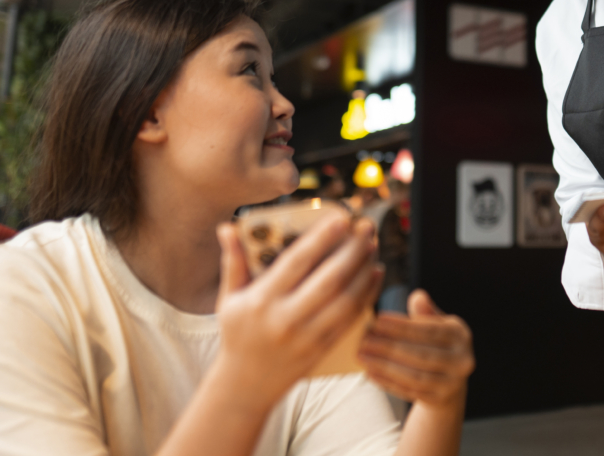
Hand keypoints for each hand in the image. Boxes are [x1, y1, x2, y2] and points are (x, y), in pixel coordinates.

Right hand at [213, 215, 382, 409]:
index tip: (341, 218)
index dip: (321, 238)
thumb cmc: (237, 333)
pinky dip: (366, 294)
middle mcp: (285, 319)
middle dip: (352, 250)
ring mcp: (306, 337)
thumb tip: (227, 227)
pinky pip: (351, 319)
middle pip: (328, 280)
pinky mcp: (322, 349)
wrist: (244, 386)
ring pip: (345, 299)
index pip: (296, 263)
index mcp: (261, 301)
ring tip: (372, 246)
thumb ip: (233, 261)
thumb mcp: (228, 299)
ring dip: (364, 270)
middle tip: (366, 227)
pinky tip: (375, 274)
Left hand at [359, 290, 474, 408]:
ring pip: (414, 376)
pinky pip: (409, 392)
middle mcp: (462, 360)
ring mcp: (452, 384)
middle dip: (389, 347)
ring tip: (363, 356)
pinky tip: (370, 372)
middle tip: (364, 340)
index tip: (378, 320)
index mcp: (461, 335)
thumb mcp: (437, 324)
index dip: (402, 326)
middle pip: (421, 355)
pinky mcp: (439, 401)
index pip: (429, 330)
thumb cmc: (437, 344)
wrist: (450, 381)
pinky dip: (388, 382)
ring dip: (385, 367)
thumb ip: (425, 312)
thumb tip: (418, 296)